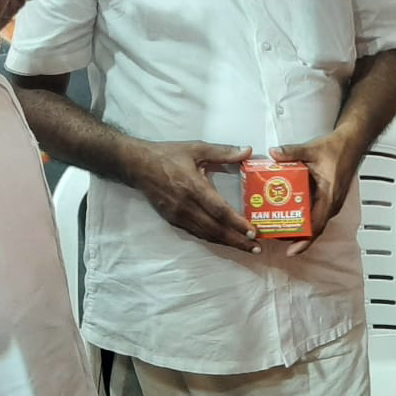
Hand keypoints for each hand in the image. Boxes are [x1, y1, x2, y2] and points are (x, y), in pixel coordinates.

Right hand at [129, 140, 259, 252]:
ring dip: (227, 242)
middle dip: (237, 240)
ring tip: (245, 247)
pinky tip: (223, 240)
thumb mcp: (196, 148)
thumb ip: (223, 151)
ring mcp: (178, 215)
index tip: (253, 232)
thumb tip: (247, 150)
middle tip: (256, 248)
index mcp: (194, 187)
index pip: (219, 211)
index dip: (237, 223)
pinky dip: (211, 238)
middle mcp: (186, 205)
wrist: (138, 165)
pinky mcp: (172, 219)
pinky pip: (196, 233)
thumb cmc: (168, 155)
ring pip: (206, 234)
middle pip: (215, 228)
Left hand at [270, 126, 365, 255]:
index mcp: (329, 197)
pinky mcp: (328, 197)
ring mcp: (331, 201)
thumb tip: (274, 154)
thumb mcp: (312, 150)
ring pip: (314, 221)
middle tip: (275, 237)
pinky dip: (303, 216)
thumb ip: (292, 152)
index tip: (291, 250)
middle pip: (313, 228)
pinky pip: (315, 212)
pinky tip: (290, 211)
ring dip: (299, 226)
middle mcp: (332, 203)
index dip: (304, 241)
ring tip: (279, 228)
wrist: (352, 142)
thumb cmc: (338, 148)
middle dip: (295, 235)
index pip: (317, 226)